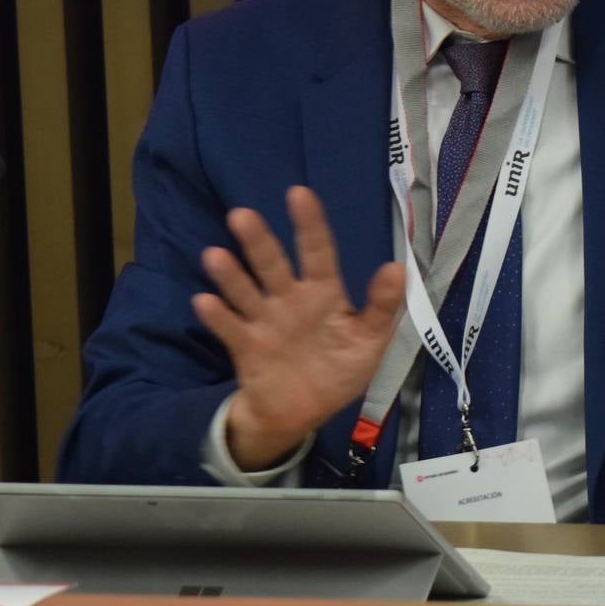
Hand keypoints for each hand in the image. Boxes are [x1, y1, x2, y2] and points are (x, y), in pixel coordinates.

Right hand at [191, 186, 407, 470]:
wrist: (303, 412)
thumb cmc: (339, 368)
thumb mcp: (369, 341)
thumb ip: (382, 307)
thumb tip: (398, 268)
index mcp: (322, 293)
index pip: (317, 252)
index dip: (310, 224)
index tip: (298, 193)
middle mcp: (288, 299)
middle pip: (272, 265)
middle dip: (258, 241)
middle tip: (241, 215)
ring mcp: (264, 321)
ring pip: (245, 292)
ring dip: (231, 275)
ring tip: (215, 256)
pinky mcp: (245, 346)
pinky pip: (230, 329)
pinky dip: (218, 317)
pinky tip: (206, 302)